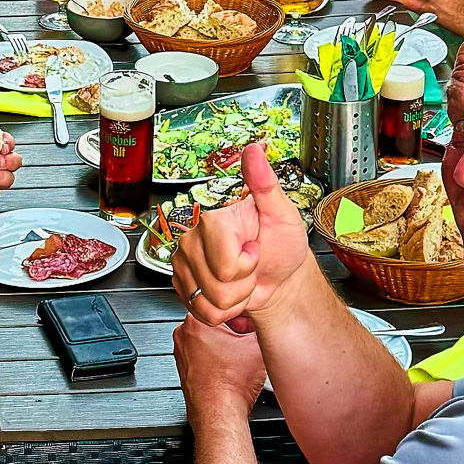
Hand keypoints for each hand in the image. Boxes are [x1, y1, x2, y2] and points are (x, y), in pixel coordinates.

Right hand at [173, 142, 313, 330]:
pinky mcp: (181, 284)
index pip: (226, 265)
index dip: (248, 265)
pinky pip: (201, 313)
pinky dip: (221, 310)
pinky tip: (228, 291)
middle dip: (242, 285)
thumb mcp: (282, 214)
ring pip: (210, 304)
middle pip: (218, 288)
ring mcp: (183, 263)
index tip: (255, 249)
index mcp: (214, 221)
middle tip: (250, 268)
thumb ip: (266, 184)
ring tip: (241, 279)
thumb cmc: (282, 247)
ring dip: (233, 299)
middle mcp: (192, 239)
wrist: (278, 277)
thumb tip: (254, 150)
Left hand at [174, 312, 266, 421]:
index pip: (224, 308)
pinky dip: (217, 360)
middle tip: (247, 341)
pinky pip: (204, 357)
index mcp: (196, 321)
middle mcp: (183, 336)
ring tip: (239, 356)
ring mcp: (182, 354)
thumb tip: (264, 321)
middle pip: (216, 323)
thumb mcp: (256, 346)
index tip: (251, 326)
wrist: (220, 414)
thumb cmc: (231, 385)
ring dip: (225, 345)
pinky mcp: (185, 370)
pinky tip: (230, 368)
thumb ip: (259, 326)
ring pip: (209, 339)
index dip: (244, 316)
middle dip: (234, 330)